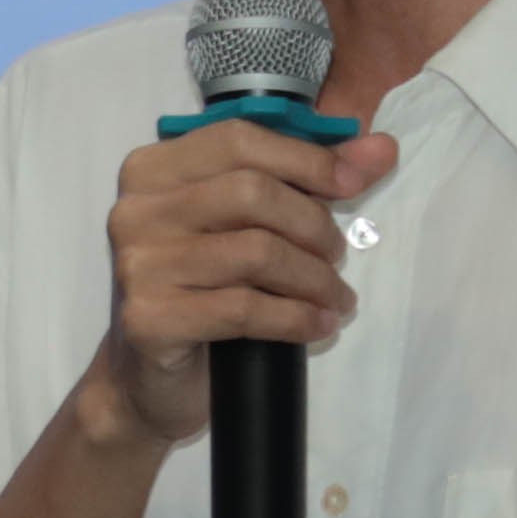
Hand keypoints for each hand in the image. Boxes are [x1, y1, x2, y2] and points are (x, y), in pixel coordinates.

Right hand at [83, 116, 395, 445]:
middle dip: (312, 224)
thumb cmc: (204, 290)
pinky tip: (318, 326)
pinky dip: (295, 318)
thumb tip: (381, 148)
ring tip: (335, 296)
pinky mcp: (149, 320)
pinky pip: (244, 309)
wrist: (150, 378)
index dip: (304, 158)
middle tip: (336, 255)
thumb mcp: (251, 226)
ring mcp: (138, 266)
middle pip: (251, 192)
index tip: (353, 184)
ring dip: (313, 278)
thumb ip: (310, 180)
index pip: (238, 139)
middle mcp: (135, 211)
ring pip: (255, 252)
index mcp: (153, 170)